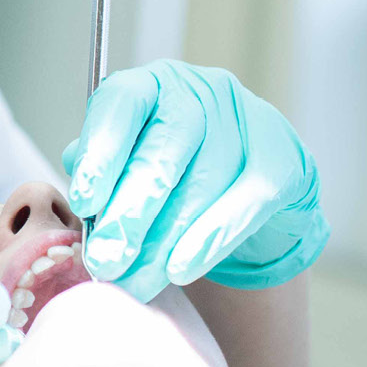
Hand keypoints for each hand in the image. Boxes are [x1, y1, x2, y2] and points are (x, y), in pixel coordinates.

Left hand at [63, 60, 329, 301]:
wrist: (249, 192)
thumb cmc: (174, 174)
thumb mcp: (130, 162)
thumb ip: (101, 171)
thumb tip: (81, 198)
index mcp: (152, 85)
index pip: (122, 103)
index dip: (102, 153)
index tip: (83, 203)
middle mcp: (200, 92)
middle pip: (164, 149)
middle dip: (130, 212)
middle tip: (105, 260)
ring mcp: (248, 121)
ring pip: (203, 183)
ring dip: (164, 240)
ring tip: (134, 281)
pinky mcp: (284, 160)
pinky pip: (248, 201)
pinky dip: (213, 238)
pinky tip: (181, 269)